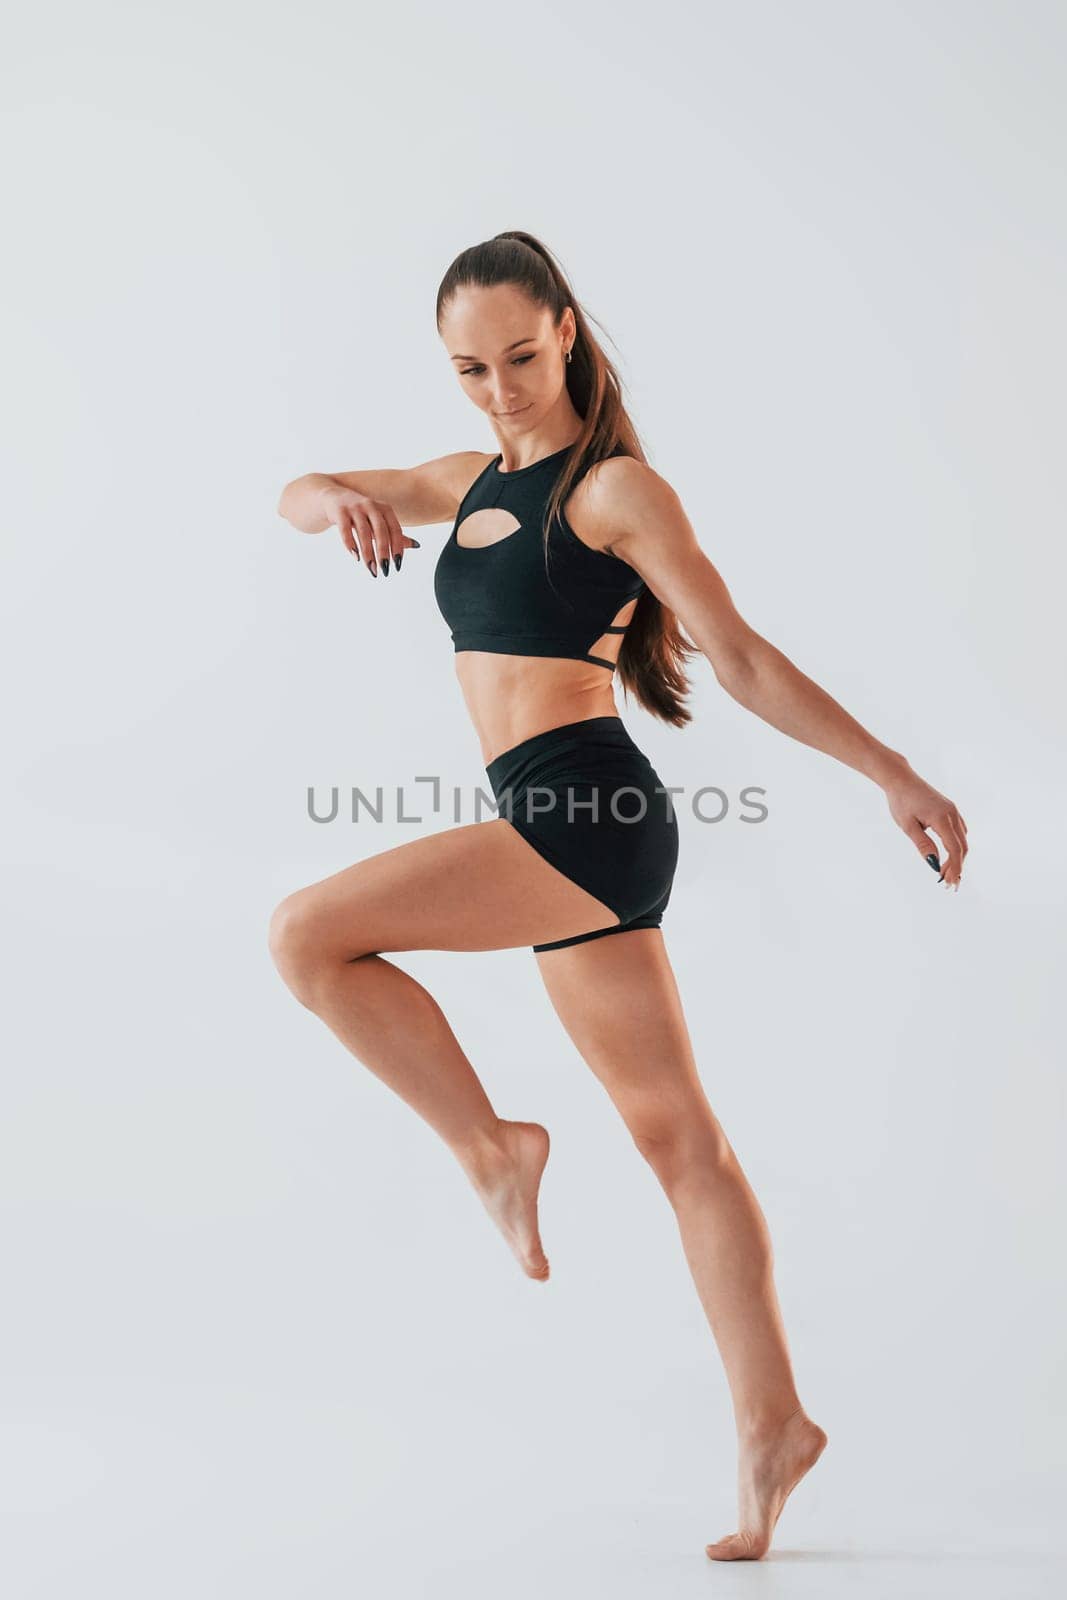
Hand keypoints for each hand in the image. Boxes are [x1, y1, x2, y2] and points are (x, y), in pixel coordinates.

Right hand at [321, 485, 420, 577]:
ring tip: (371, 568)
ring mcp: (354, 508)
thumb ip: (395, 534)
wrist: (333, 498)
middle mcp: (371, 506)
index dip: (398, 547)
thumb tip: (417, 545)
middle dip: (383, 552)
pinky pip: (345, 529)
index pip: (395, 529)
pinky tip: (355, 557)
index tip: (398, 565)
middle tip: (385, 569)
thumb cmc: (360, 513)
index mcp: (384, 509)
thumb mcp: (379, 521)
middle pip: (380, 531)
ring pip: (363, 532)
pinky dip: (350, 544)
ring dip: (368, 552)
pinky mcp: (339, 512)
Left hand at [883, 765, 968, 889]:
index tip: (949, 882)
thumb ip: (923, 845)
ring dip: (958, 857)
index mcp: (941, 818)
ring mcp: (953, 811)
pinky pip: (959, 831)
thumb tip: (934, 864)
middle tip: (947, 883)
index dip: (955, 867)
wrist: (901, 779)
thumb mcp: (908, 826)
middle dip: (957, 866)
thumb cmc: (901, 801)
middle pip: (962, 846)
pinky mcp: (950, 810)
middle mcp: (952, 814)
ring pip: (962, 839)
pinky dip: (957, 845)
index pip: (954, 848)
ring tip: (947, 872)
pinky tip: (949, 855)